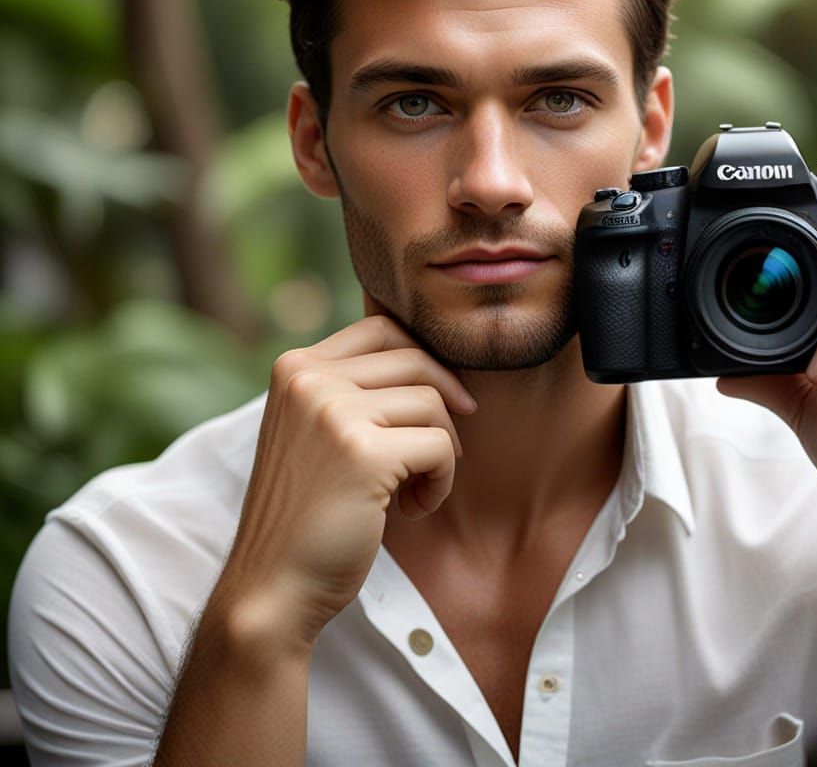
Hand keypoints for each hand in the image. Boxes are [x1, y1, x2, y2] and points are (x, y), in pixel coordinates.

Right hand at [222, 315, 476, 648]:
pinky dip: (441, 481)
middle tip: (441, 452)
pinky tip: (414, 508)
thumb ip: (353, 390)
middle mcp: (308, 379)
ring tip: (414, 488)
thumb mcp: (316, 431)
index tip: (441, 400)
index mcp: (294, 367)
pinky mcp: (364, 452)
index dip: (423, 359)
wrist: (271, 588)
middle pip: (414, 359)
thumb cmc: (305, 513)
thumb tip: (435, 363)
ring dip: (441, 450)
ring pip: (431, 402)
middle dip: (444, 402)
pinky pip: (440, 446)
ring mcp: (333, 412)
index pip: (381, 328)